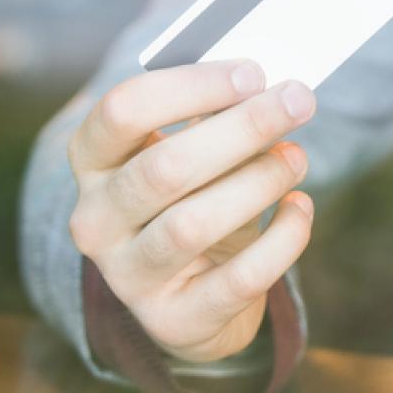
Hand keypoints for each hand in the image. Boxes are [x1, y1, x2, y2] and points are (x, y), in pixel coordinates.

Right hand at [67, 59, 316, 362]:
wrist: (189, 298)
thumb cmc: (195, 197)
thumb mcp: (191, 152)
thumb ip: (216, 116)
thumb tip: (272, 88)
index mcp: (91, 160)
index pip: (123, 111)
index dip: (191, 86)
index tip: (253, 73)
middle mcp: (96, 219)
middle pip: (165, 167)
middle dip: (242, 129)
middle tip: (299, 102)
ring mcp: (127, 275)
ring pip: (194, 224)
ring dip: (258, 182)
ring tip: (296, 158)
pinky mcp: (172, 320)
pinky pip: (237, 279)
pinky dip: (281, 240)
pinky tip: (301, 208)